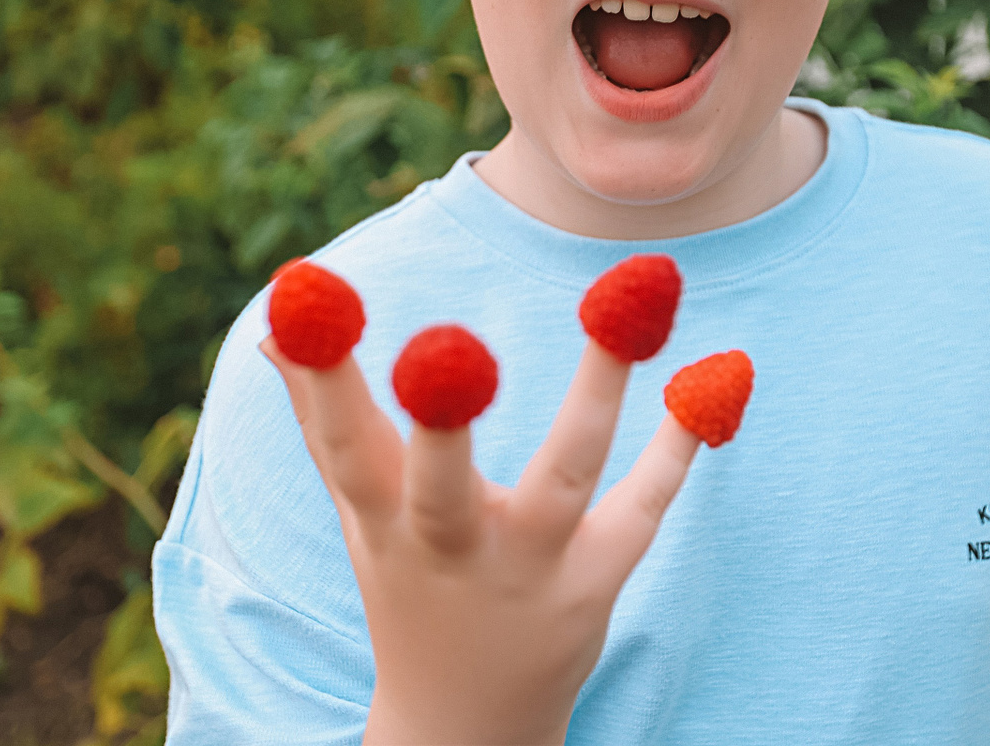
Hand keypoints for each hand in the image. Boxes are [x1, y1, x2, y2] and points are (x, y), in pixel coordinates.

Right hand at [261, 330, 702, 745]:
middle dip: (440, 423)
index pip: (341, 442)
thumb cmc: (407, 585)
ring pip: (566, 476)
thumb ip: (318, 416)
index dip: (320, 373)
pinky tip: (715, 376)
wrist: (465, 728)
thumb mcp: (358, 512)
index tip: (303, 288)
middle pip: (440, 486)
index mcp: (382, 520)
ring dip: (598, 389)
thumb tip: (274, 323)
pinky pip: (643, 508)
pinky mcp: (596, 583)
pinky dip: (679, 445)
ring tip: (632, 304)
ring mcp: (529, 568)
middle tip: (446, 343)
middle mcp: (451, 547)